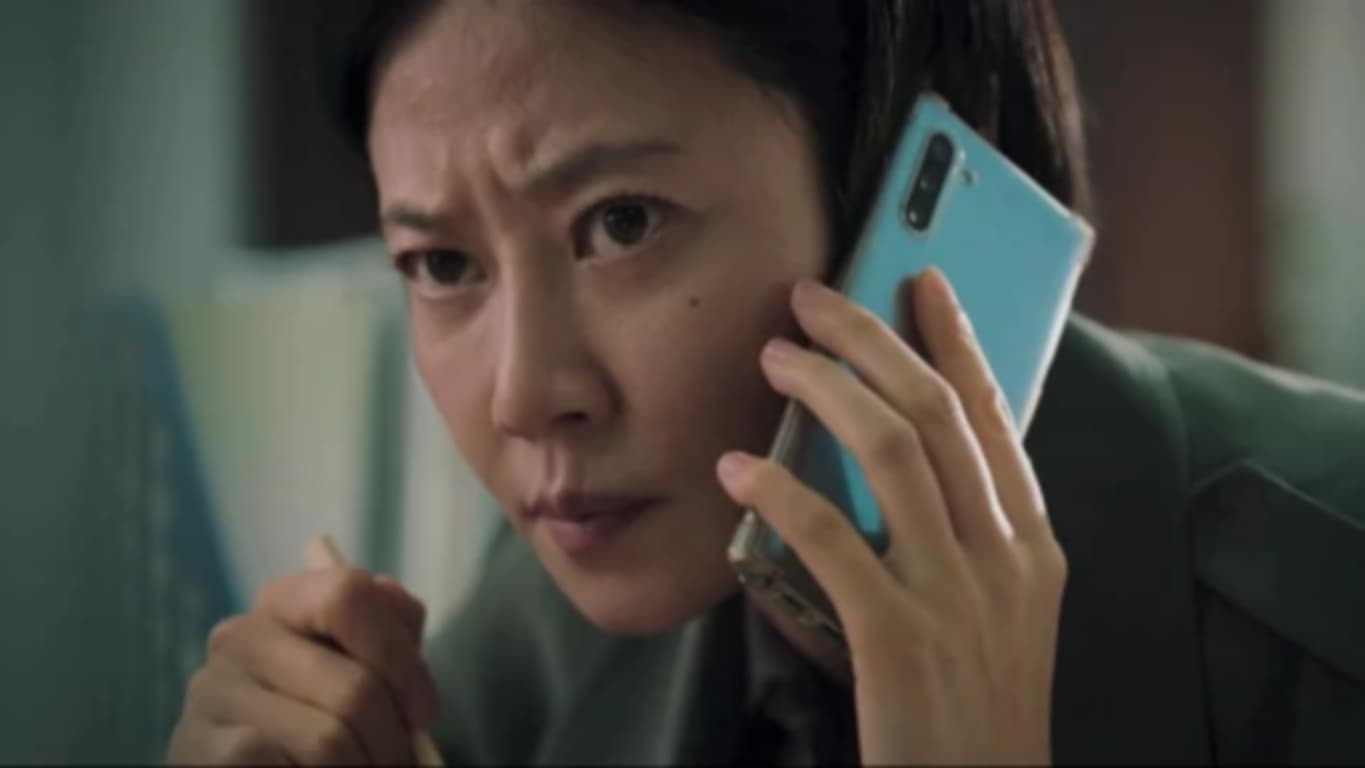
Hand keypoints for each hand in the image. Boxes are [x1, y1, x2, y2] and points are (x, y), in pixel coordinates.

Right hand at [167, 567, 438, 764]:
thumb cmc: (319, 722)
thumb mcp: (359, 670)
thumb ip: (386, 634)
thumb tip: (396, 602)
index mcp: (284, 603)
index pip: (348, 594)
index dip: (400, 657)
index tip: (423, 713)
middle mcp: (240, 636)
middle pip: (355, 685)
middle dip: (392, 741)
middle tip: (400, 767)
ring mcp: (211, 690)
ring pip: (328, 737)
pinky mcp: (196, 745)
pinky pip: (283, 763)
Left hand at [716, 269, 1066, 764]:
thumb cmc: (976, 705)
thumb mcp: (997, 611)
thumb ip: (963, 536)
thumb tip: (898, 457)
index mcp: (1031, 545)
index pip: (994, 418)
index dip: (955, 342)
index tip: (920, 284)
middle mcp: (1003, 556)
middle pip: (938, 414)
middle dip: (873, 340)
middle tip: (813, 300)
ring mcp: (956, 594)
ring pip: (894, 453)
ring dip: (828, 390)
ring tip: (775, 358)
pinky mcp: (898, 637)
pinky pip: (833, 537)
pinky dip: (781, 491)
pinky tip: (740, 469)